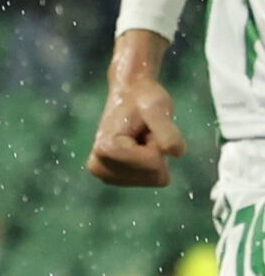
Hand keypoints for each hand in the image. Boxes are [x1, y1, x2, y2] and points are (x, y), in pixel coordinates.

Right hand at [88, 30, 185, 187]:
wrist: (129, 94)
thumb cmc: (144, 98)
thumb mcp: (159, 108)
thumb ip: (167, 131)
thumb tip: (177, 154)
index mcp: (106, 150)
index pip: (153, 164)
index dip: (157, 143)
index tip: (145, 127)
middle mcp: (99, 167)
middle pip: (153, 175)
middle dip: (155, 152)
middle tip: (144, 132)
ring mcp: (104, 175)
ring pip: (153, 179)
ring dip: (154, 157)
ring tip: (142, 138)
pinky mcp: (111, 179)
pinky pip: (150, 181)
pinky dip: (151, 164)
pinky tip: (139, 147)